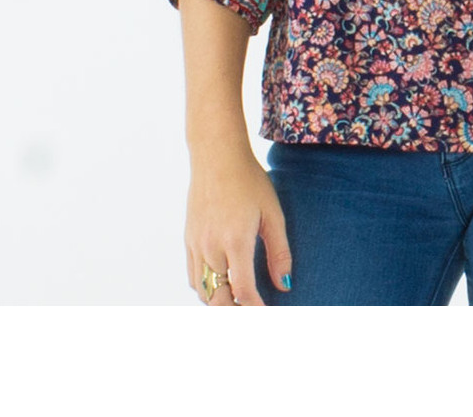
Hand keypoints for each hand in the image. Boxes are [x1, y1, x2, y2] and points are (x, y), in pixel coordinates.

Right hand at [184, 150, 292, 305]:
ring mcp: (195, 244)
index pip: (244, 291)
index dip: (256, 309)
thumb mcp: (272, 213)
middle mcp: (211, 247)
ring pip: (202, 292)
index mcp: (235, 240)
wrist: (216, 156)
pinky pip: (192, 276)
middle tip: (251, 315)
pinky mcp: (187, 239)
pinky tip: (220, 286)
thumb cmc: (249, 181)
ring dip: (219, 303)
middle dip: (234, 313)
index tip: (267, 315)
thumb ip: (279, 251)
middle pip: (218, 300)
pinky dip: (205, 288)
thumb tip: (284, 285)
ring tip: (238, 305)